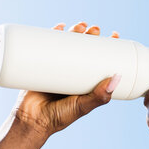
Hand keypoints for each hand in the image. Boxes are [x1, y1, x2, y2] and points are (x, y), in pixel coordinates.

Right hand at [11, 21, 121, 136]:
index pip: (101, 59)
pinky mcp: (40, 66)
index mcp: (86, 81)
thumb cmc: (59, 117)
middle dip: (91, 35)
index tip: (115, 35)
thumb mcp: (82, 106)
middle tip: (95, 29)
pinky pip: (46, 46)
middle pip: (84, 48)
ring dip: (75, 31)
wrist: (31, 122)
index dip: (108, 47)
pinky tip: (59, 26)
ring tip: (80, 26)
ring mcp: (57, 68)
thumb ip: (99, 96)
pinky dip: (52, 35)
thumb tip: (117, 77)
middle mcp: (73, 73)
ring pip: (68, 44)